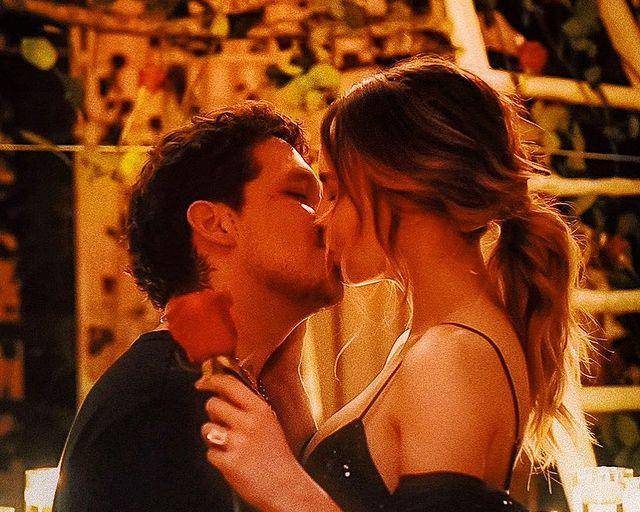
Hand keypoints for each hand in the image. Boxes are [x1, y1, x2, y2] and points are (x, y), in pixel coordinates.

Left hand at [195, 373, 306, 510]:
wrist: (285, 487)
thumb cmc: (276, 454)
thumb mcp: (269, 422)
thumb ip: (248, 407)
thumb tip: (221, 392)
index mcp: (260, 410)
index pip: (230, 384)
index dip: (212, 381)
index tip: (202, 383)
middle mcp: (249, 423)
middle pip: (212, 404)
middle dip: (214, 414)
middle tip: (225, 425)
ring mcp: (238, 443)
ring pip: (206, 428)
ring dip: (212, 436)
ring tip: (228, 444)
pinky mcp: (229, 463)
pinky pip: (210, 453)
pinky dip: (217, 458)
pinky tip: (233, 461)